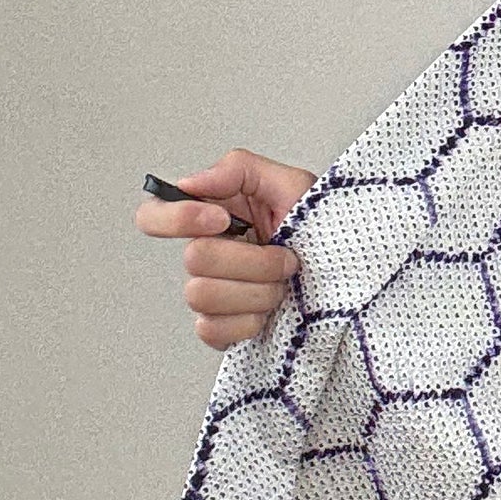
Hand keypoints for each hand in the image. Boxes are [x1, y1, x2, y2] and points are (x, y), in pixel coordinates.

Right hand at [135, 148, 316, 348]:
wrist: (348, 270)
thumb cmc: (318, 227)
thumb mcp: (291, 183)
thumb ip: (239, 169)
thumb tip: (190, 182)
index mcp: (213, 217)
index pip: (153, 215)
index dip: (178, 219)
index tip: (222, 219)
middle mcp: (206, 254)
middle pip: (194, 259)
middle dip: (252, 260)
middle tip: (285, 256)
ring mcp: (211, 293)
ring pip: (203, 296)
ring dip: (257, 290)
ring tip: (283, 283)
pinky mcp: (221, 328)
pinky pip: (213, 330)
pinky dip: (250, 321)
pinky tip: (272, 310)